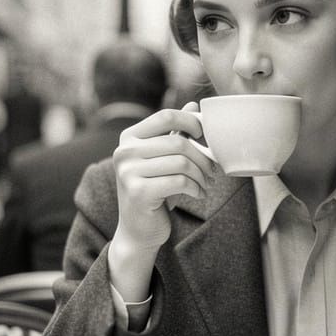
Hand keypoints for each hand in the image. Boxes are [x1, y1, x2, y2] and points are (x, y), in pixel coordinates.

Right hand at [111, 102, 216, 253]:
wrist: (138, 230)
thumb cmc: (154, 190)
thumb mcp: (163, 159)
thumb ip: (175, 132)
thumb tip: (194, 106)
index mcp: (128, 137)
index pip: (165, 116)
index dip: (190, 122)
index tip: (203, 136)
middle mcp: (124, 152)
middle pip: (178, 142)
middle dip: (202, 157)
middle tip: (211, 170)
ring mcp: (128, 172)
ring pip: (182, 162)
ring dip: (201, 175)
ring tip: (205, 183)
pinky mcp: (138, 192)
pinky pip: (180, 182)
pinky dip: (196, 188)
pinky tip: (198, 194)